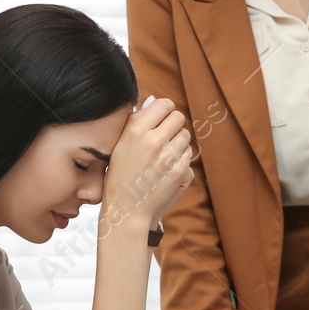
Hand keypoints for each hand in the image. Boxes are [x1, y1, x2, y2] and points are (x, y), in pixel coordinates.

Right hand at [104, 97, 193, 231]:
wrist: (126, 209)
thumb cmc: (120, 174)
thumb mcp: (120, 145)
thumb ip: (136, 120)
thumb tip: (154, 101)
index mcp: (136, 131)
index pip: (164, 104)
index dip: (165, 110)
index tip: (162, 118)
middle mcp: (153, 141)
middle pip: (179, 117)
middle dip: (173, 125)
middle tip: (164, 137)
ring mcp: (168, 157)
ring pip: (185, 136)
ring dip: (178, 142)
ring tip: (163, 155)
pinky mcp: (179, 171)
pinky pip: (188, 154)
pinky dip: (180, 159)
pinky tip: (166, 168)